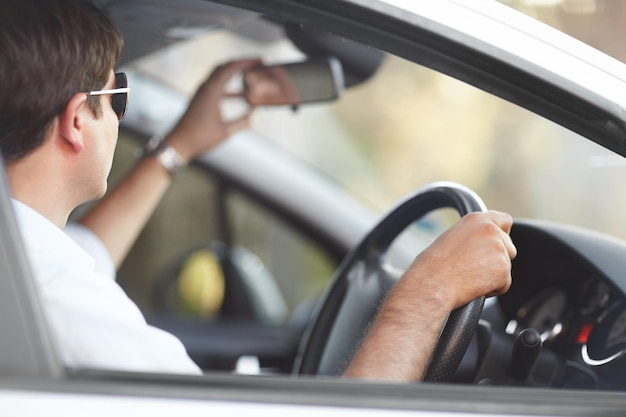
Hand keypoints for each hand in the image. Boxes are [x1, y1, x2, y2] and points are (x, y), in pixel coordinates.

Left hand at [164, 58, 262, 161]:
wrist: (179, 143)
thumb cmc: (200, 137)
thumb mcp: (226, 131)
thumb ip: (243, 121)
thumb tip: (254, 115)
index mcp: (212, 90)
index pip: (231, 67)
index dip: (247, 62)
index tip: (260, 60)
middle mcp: (205, 87)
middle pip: (224, 65)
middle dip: (241, 62)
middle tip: (256, 63)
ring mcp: (201, 91)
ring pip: (219, 74)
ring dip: (234, 71)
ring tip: (250, 73)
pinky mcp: (200, 98)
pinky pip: (216, 85)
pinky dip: (228, 84)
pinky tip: (240, 93)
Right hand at [400, 210, 515, 310]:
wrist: (432, 282)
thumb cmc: (432, 266)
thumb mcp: (451, 238)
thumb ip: (471, 237)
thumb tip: (482, 247)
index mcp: (476, 219)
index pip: (503, 220)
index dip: (502, 233)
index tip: (497, 243)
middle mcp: (490, 230)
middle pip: (508, 246)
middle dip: (497, 259)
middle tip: (474, 268)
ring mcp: (499, 248)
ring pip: (505, 266)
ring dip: (493, 274)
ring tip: (469, 277)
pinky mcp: (503, 269)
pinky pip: (504, 283)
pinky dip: (492, 289)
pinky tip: (473, 286)